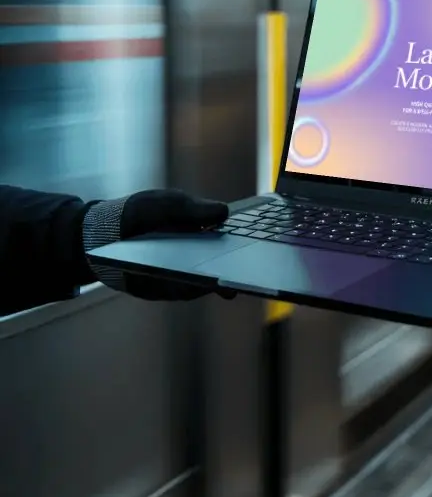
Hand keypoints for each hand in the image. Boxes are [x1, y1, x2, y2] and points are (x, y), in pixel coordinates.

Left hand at [84, 189, 235, 301]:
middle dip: (240, 268)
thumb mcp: (167, 204)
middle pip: (229, 263)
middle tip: (248, 270)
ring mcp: (189, 273)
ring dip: (221, 281)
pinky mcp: (172, 289)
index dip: (249, 243)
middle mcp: (202, 254)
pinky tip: (203, 285)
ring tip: (229, 279)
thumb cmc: (142, 212)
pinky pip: (189, 292)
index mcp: (205, 230)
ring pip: (212, 281)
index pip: (235, 238)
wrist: (107, 232)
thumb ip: (194, 209)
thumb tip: (225, 212)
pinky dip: (196, 290)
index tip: (260, 246)